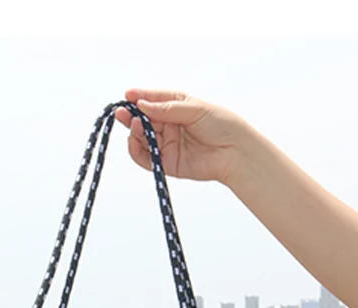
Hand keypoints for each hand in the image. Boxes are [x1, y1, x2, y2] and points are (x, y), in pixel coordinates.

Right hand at [114, 89, 247, 184]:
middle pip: (143, 119)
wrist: (234, 152)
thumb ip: (166, 109)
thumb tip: (142, 104)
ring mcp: (166, 144)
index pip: (152, 100)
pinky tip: (133, 141)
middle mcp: (168, 124)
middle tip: (122, 112)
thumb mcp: (193, 109)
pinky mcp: (165, 162)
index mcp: (176, 107)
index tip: (128, 96)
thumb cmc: (221, 125)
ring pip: (141, 137)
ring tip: (135, 125)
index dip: (139, 97)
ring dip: (134, 131)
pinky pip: (144, 158)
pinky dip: (135, 150)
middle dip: (131, 115)